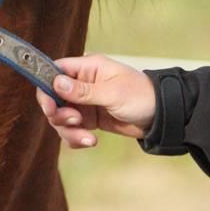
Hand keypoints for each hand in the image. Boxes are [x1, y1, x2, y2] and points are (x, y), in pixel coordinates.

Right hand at [36, 54, 155, 148]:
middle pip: (54, 97)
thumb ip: (83, 91)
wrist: (162, 118)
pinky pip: (72, 130)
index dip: (46, 87)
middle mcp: (82, 84)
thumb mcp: (113, 93)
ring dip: (69, 130)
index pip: (55, 71)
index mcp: (87, 68)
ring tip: (87, 138)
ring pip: (61, 117)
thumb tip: (56, 83)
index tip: (50, 106)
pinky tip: (90, 142)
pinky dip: (76, 138)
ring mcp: (84, 103)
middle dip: (59, 114)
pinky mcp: (89, 120)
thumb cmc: (141, 96)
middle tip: (74, 122)